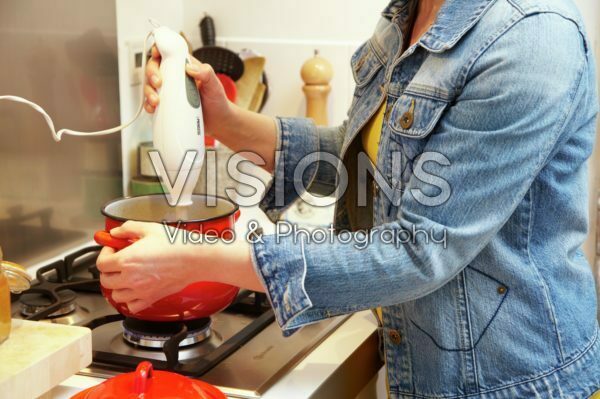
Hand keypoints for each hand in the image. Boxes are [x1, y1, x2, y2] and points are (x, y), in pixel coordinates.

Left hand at [96, 220, 264, 313]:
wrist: (195, 258)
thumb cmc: (176, 243)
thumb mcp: (149, 228)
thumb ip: (128, 229)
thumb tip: (116, 232)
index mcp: (127, 260)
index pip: (101, 263)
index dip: (105, 253)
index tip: (113, 248)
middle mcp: (130, 278)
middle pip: (105, 280)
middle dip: (108, 269)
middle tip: (118, 260)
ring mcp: (141, 290)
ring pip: (116, 295)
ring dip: (117, 286)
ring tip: (126, 275)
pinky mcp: (152, 298)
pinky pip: (133, 306)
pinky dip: (130, 301)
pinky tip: (136, 289)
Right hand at [144, 46, 232, 138]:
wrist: (218, 121)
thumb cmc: (217, 100)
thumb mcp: (215, 84)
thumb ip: (206, 73)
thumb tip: (190, 68)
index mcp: (185, 67)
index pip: (168, 53)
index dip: (159, 49)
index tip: (156, 54)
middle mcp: (175, 77)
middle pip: (155, 68)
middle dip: (152, 73)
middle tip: (158, 83)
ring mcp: (170, 91)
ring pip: (151, 85)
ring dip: (148, 91)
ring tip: (156, 100)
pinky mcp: (167, 104)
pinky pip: (153, 102)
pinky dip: (149, 105)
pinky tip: (152, 108)